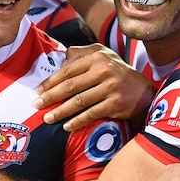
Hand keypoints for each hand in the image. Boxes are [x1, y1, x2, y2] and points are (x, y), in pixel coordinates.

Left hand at [34, 44, 154, 130]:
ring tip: (47, 118)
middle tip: (37, 104)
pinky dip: (77, 121)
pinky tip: (67, 126)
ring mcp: (111, 87)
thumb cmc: (117, 73)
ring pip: (79, 101)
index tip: (38, 90)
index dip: (50, 81)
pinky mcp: (116, 103)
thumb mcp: (103, 55)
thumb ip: (81, 54)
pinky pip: (91, 114)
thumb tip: (60, 60)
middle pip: (71, 85)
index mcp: (97, 57)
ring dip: (61, 111)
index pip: (68, 70)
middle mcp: (104, 70)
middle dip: (50, 96)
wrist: (143, 91)